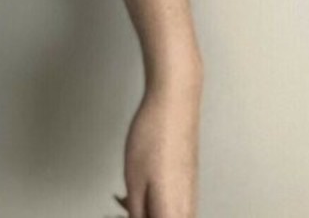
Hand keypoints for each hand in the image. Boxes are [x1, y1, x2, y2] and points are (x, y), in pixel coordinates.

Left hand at [113, 80, 200, 217]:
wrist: (174, 103)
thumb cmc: (155, 135)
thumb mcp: (133, 182)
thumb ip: (136, 212)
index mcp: (173, 213)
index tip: (118, 215)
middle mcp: (187, 207)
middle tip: (119, 210)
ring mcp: (190, 193)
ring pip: (167, 215)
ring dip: (146, 212)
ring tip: (125, 200)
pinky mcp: (189, 181)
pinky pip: (173, 204)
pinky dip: (154, 202)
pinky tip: (139, 189)